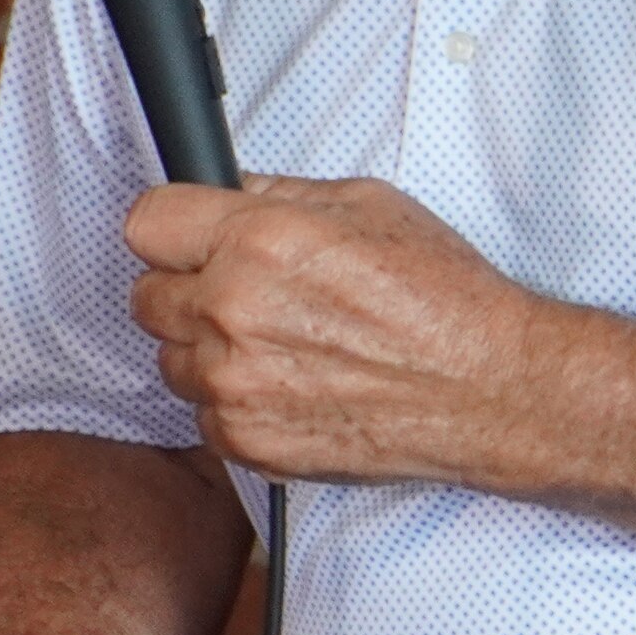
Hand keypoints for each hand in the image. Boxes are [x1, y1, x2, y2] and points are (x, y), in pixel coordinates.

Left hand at [125, 175, 549, 486]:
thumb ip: (281, 196)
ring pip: (170, 359)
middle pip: (145, 296)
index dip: (175, 228)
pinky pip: (203, 413)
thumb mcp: (371, 206)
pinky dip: (238, 402)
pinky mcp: (243, 440)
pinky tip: (296, 386)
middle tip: (252, 296)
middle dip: (190, 290)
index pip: (146, 222)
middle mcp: (233, 312)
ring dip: (210, 351)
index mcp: (260, 242)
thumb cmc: (444, 299)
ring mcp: (232, 384)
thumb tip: (228, 193)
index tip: (193, 239)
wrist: (489, 391)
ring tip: (284, 346)